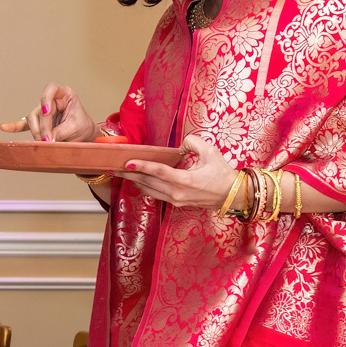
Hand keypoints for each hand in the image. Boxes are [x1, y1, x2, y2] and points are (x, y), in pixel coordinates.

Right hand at [0, 84, 95, 144]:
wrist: (84, 136)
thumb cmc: (82, 127)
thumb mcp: (75, 128)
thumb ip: (60, 132)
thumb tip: (46, 140)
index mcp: (64, 95)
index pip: (51, 89)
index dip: (46, 99)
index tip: (47, 111)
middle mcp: (52, 101)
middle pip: (39, 110)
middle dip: (42, 126)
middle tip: (47, 140)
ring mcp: (43, 111)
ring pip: (32, 119)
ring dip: (36, 132)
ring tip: (42, 143)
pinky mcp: (38, 123)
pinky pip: (25, 124)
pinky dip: (15, 127)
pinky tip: (5, 127)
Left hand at [122, 133, 238, 210]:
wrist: (232, 195)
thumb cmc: (222, 173)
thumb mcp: (210, 152)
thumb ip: (192, 143)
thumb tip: (179, 145)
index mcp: (185, 180)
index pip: (159, 172)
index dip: (142, 166)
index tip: (128, 162)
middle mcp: (177, 193)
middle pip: (148, 182)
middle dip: (130, 174)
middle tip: (114, 166)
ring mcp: (176, 200)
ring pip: (149, 190)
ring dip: (135, 181)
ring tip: (121, 172)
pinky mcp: (176, 203)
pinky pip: (156, 194)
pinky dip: (145, 186)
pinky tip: (137, 179)